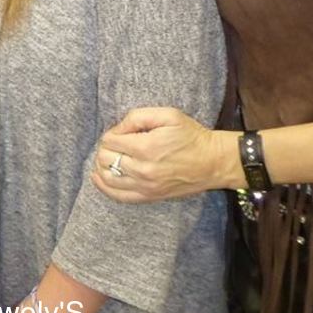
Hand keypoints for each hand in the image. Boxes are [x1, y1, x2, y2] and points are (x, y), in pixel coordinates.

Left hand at [91, 106, 229, 201]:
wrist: (213, 162)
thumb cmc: (191, 135)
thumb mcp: (167, 115)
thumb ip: (138, 117)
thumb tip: (118, 128)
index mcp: (146, 147)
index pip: (110, 141)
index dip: (111, 133)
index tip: (120, 131)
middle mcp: (143, 170)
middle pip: (106, 159)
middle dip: (105, 148)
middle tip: (115, 143)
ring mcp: (146, 186)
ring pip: (108, 178)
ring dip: (101, 166)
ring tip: (106, 157)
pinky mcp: (150, 197)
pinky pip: (119, 196)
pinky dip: (105, 187)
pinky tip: (99, 177)